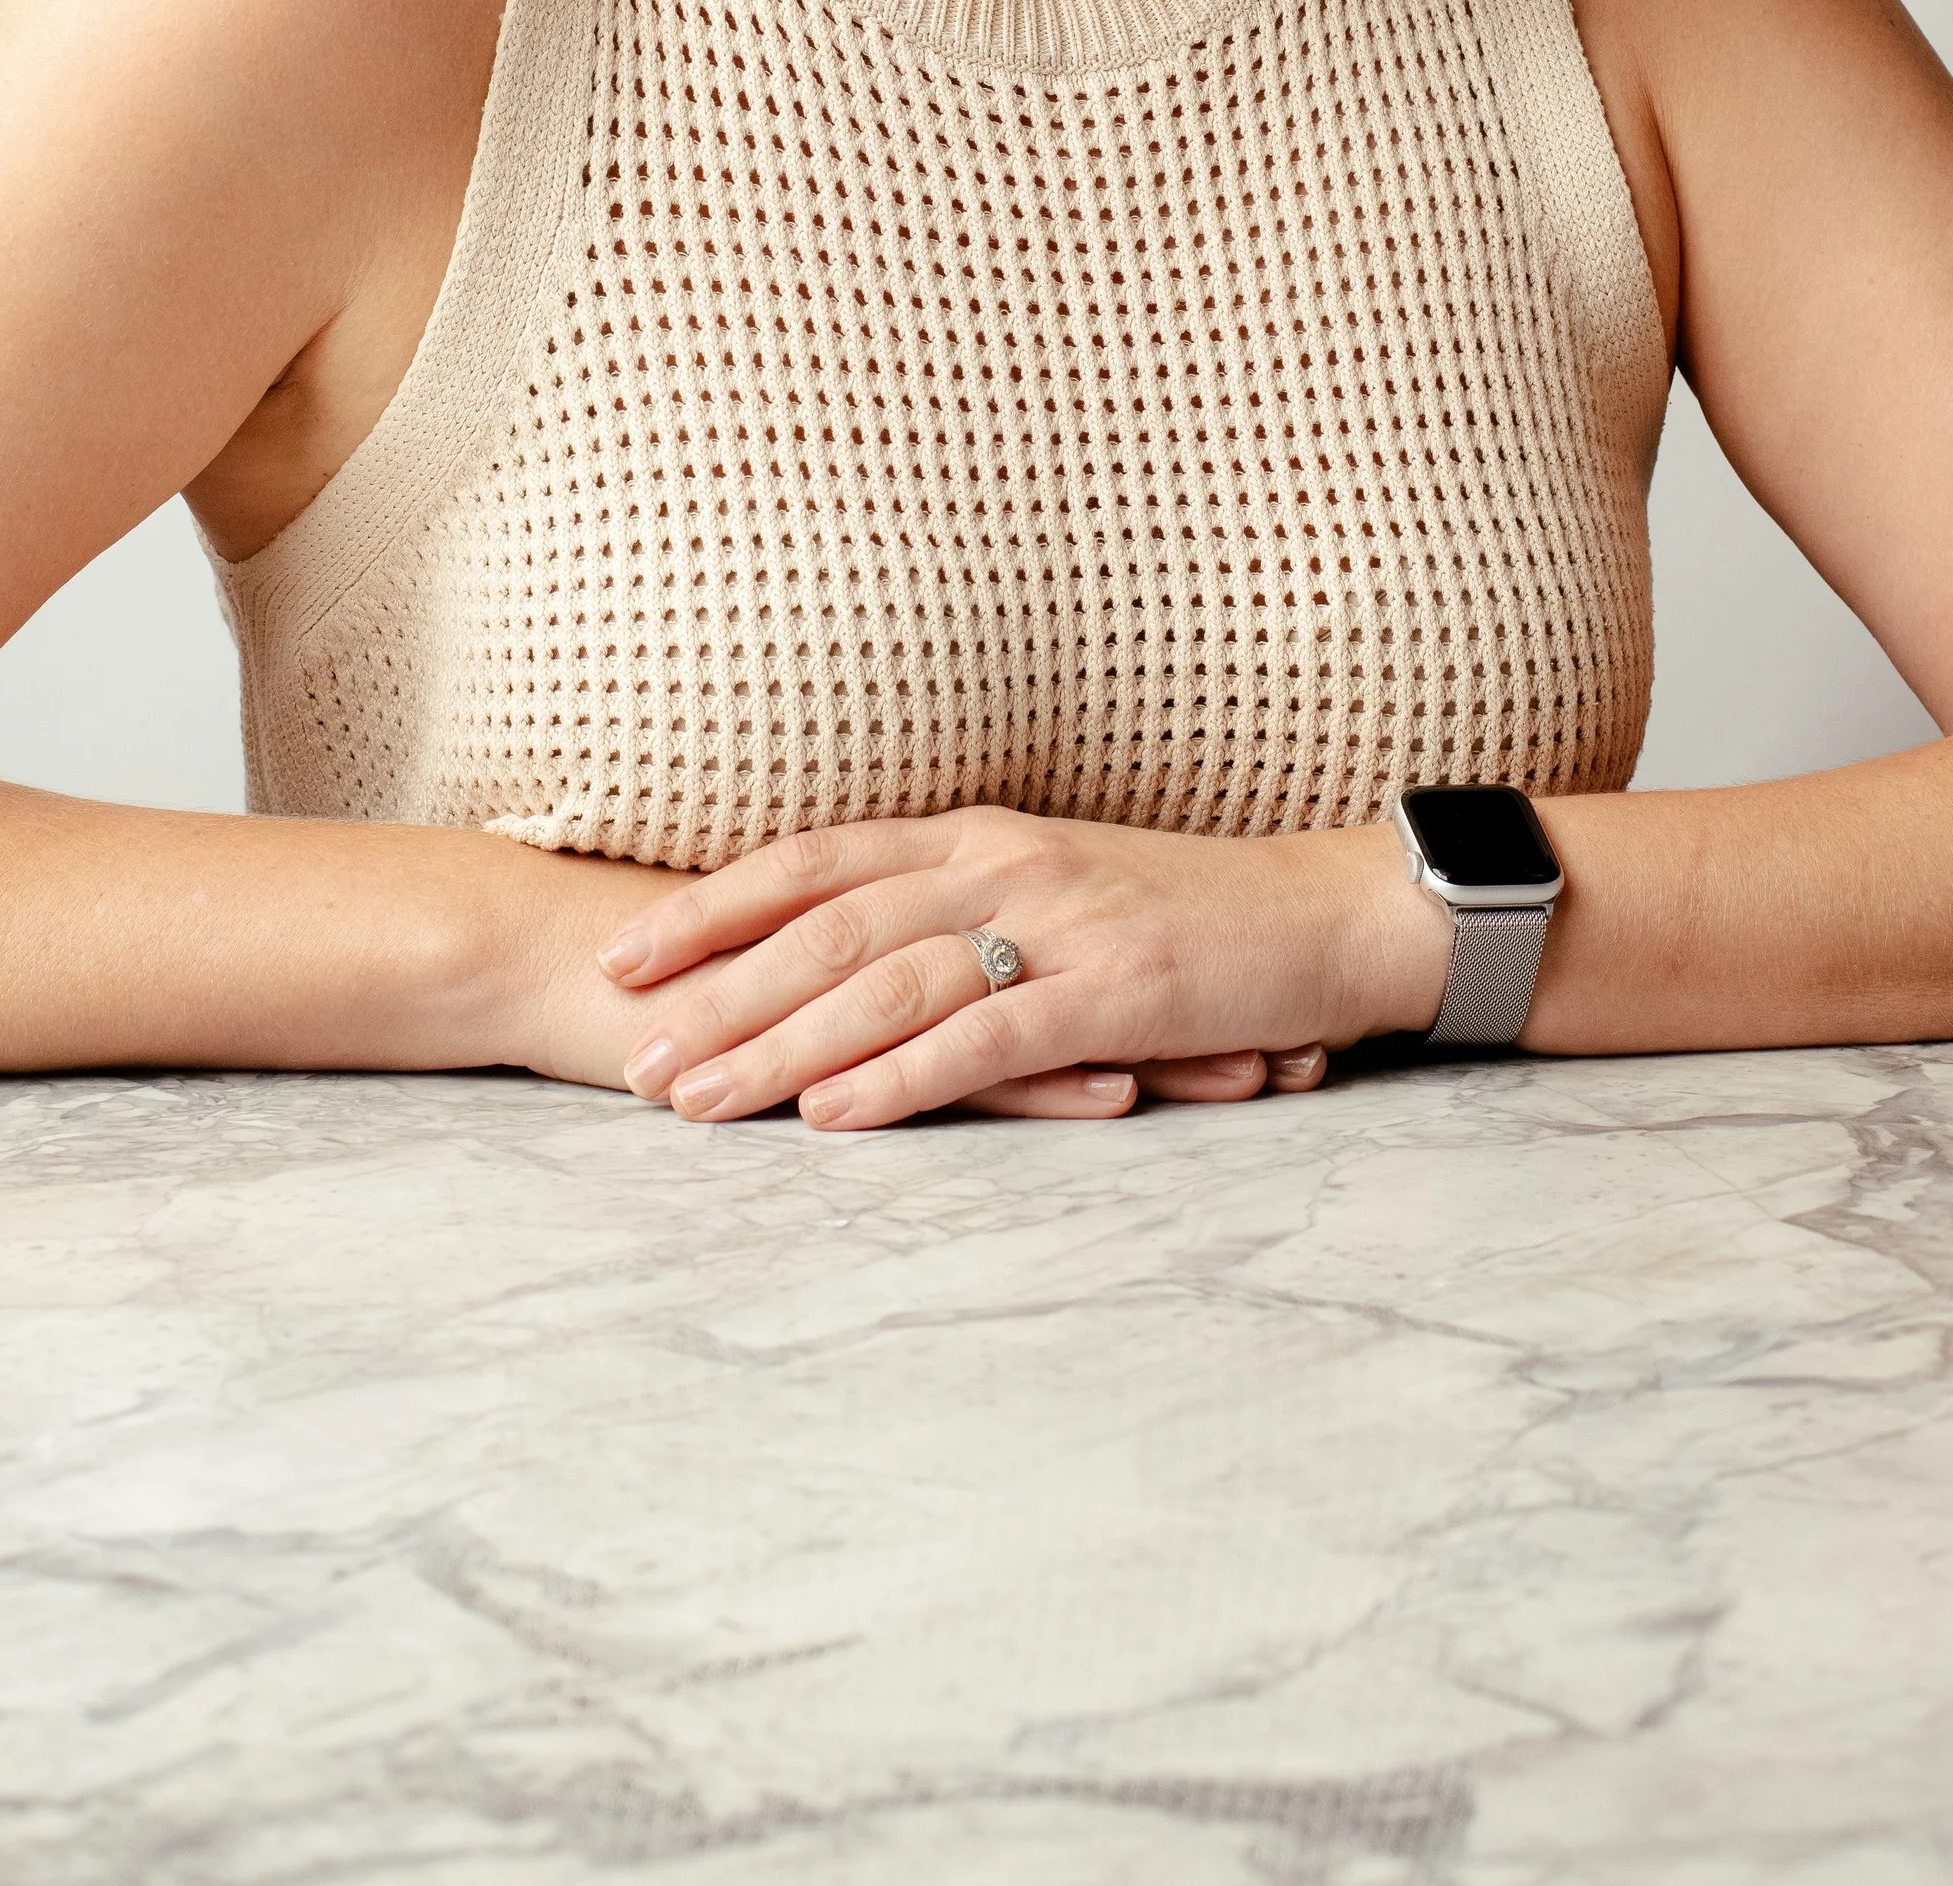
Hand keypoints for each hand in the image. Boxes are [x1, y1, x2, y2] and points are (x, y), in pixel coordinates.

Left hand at [593, 806, 1440, 1129]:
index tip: (621, 954)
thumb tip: (853, 962)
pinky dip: (902, 1076)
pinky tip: (835, 1116)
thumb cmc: (1192, 918)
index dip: (713, 906)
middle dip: (715, 991)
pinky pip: (987, 1033)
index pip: (815, 862)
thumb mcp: (1060, 892)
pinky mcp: (1115, 990)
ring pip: (886, 980)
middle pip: (826, 923)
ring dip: (779, 1043)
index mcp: (981, 836)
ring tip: (697, 1102)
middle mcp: (1003, 863)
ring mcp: (1059, 922)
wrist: (1331, 914)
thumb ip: (962, 913)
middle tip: (627, 1054)